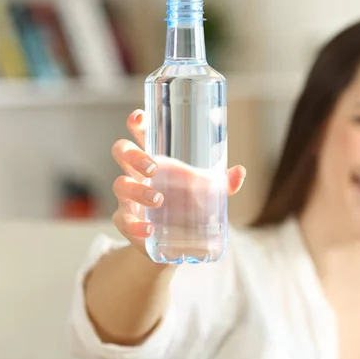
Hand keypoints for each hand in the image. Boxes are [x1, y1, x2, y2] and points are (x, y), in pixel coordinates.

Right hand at [111, 109, 245, 255]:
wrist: (176, 241)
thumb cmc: (187, 205)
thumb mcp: (207, 191)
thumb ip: (223, 182)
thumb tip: (239, 172)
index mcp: (155, 159)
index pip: (141, 134)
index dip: (136, 122)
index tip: (140, 117)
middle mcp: (137, 174)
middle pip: (122, 152)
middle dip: (133, 155)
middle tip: (153, 167)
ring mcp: (129, 198)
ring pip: (120, 185)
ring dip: (137, 190)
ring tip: (158, 199)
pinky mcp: (128, 222)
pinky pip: (122, 221)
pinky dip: (135, 226)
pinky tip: (149, 230)